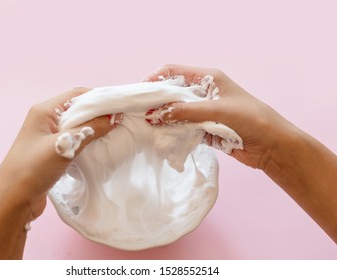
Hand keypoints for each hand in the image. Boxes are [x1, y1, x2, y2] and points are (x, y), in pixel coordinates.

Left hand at [0, 87, 116, 217]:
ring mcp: (48, 137)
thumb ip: (89, 130)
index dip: (98, 98)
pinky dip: (88, 140)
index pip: (76, 95)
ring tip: (114, 132)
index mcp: (44, 111)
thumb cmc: (32, 169)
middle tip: (120, 119)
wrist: (12, 201)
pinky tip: (100, 146)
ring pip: (78, 125)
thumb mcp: (64, 145)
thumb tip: (113, 118)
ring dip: (95, 128)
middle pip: (78, 109)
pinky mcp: (52, 152)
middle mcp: (46, 120)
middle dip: (99, 113)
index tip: (119, 105)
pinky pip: (75, 140)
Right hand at [145, 64, 297, 170]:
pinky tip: (165, 137)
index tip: (142, 93)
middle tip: (141, 112)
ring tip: (148, 127)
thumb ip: (185, 112)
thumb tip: (154, 114)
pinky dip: (175, 132)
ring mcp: (205, 112)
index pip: (175, 72)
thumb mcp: (216, 111)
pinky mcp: (206, 129)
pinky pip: (185, 128)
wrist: (272, 146)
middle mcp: (205, 93)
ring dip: (165, 119)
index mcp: (209, 78)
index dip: (157, 79)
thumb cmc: (250, 119)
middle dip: (158, 102)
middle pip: (174, 93)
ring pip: (178, 112)